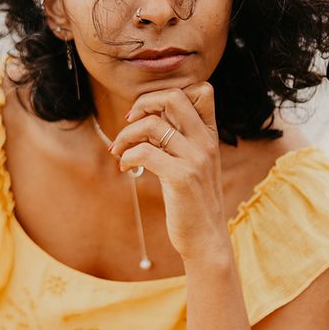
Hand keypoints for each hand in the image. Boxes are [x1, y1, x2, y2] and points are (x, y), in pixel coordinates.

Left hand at [110, 83, 227, 260]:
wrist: (206, 239)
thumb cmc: (193, 203)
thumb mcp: (193, 166)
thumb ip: (179, 141)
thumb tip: (149, 120)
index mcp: (210, 136)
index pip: (203, 90)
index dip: (170, 94)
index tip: (152, 114)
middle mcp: (206, 143)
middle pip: (174, 96)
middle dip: (144, 103)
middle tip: (130, 122)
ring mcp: (195, 159)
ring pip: (152, 125)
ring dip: (126, 136)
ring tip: (118, 151)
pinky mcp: (181, 178)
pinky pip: (145, 152)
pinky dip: (127, 156)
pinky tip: (125, 168)